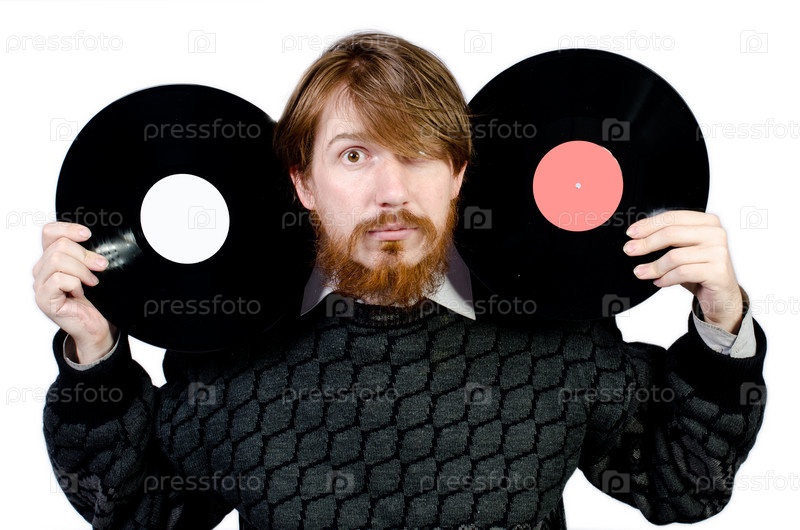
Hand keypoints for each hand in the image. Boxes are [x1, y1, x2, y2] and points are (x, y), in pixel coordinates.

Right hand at [32, 222, 115, 363]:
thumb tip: (93, 238)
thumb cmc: (95, 298)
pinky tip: (80, 293)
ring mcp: (40, 284)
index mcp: (52, 258)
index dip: (69, 228)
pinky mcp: (43, 299)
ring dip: (81, 269)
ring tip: (92, 282)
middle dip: (85, 255)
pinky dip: (75, 283)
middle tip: (101, 267)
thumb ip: (87, 254)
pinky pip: (58, 280)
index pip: (50, 232)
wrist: (97, 324)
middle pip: (58, 245)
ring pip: (57, 260)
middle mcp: (42, 269)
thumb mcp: (93, 269)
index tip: (88, 235)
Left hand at [623, 210, 743, 333]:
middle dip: (646, 243)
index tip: (631, 233)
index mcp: (707, 221)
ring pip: (674, 256)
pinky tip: (659, 282)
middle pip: (671, 233)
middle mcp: (715, 233)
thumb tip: (636, 236)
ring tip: (641, 272)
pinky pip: (681, 272)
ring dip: (653, 266)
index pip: (673, 217)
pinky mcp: (717, 271)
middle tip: (629, 250)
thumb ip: (668, 238)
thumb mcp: (684, 249)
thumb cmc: (700, 270)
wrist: (721, 296)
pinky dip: (666, 278)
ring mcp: (718, 252)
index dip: (649, 224)